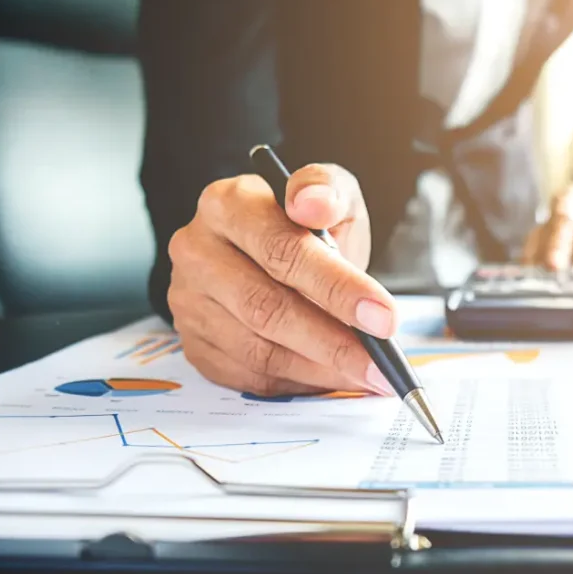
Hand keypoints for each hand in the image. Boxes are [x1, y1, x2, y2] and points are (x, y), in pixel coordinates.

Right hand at [167, 164, 397, 397]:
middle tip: (380, 361)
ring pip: (258, 350)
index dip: (337, 287)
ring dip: (319, 369)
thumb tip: (312, 203)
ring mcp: (189, 301)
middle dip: (334, 341)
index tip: (383, 317)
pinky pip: (248, 376)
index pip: (282, 249)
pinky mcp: (195, 343)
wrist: (275, 255)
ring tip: (365, 373)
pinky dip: (297, 382)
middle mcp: (197, 250)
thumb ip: (328, 191)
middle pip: (267, 307)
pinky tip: (331, 377)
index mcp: (228, 203)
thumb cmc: (306, 227)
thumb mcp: (331, 196)